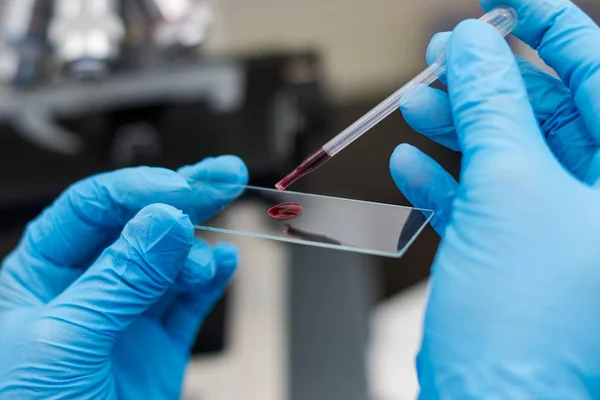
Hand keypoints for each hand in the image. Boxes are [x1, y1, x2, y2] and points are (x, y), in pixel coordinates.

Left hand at [0, 156, 247, 398]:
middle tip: (223, 176)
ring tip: (209, 256)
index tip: (179, 190)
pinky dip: (210, 280)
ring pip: (171, 261)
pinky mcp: (159, 345)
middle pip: (139, 224)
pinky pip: (190, 301)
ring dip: (196, 248)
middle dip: (183, 197)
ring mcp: (126, 315)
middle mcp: (87, 287)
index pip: (92, 209)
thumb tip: (165, 221)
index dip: (137, 191)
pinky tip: (222, 264)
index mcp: (39, 275)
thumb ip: (119, 278)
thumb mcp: (64, 340)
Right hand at [390, 0, 599, 397]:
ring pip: (507, 155)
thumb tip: (474, 48)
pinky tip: (413, 165)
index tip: (507, 1)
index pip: (599, 73)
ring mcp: (555, 232)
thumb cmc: (528, 326)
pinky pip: (479, 201)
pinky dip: (443, 180)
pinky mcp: (510, 257)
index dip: (550, 27)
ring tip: (417, 102)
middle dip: (492, 78)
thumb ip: (493, 109)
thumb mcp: (511, 192)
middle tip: (448, 51)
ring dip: (457, 125)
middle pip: (548, 113)